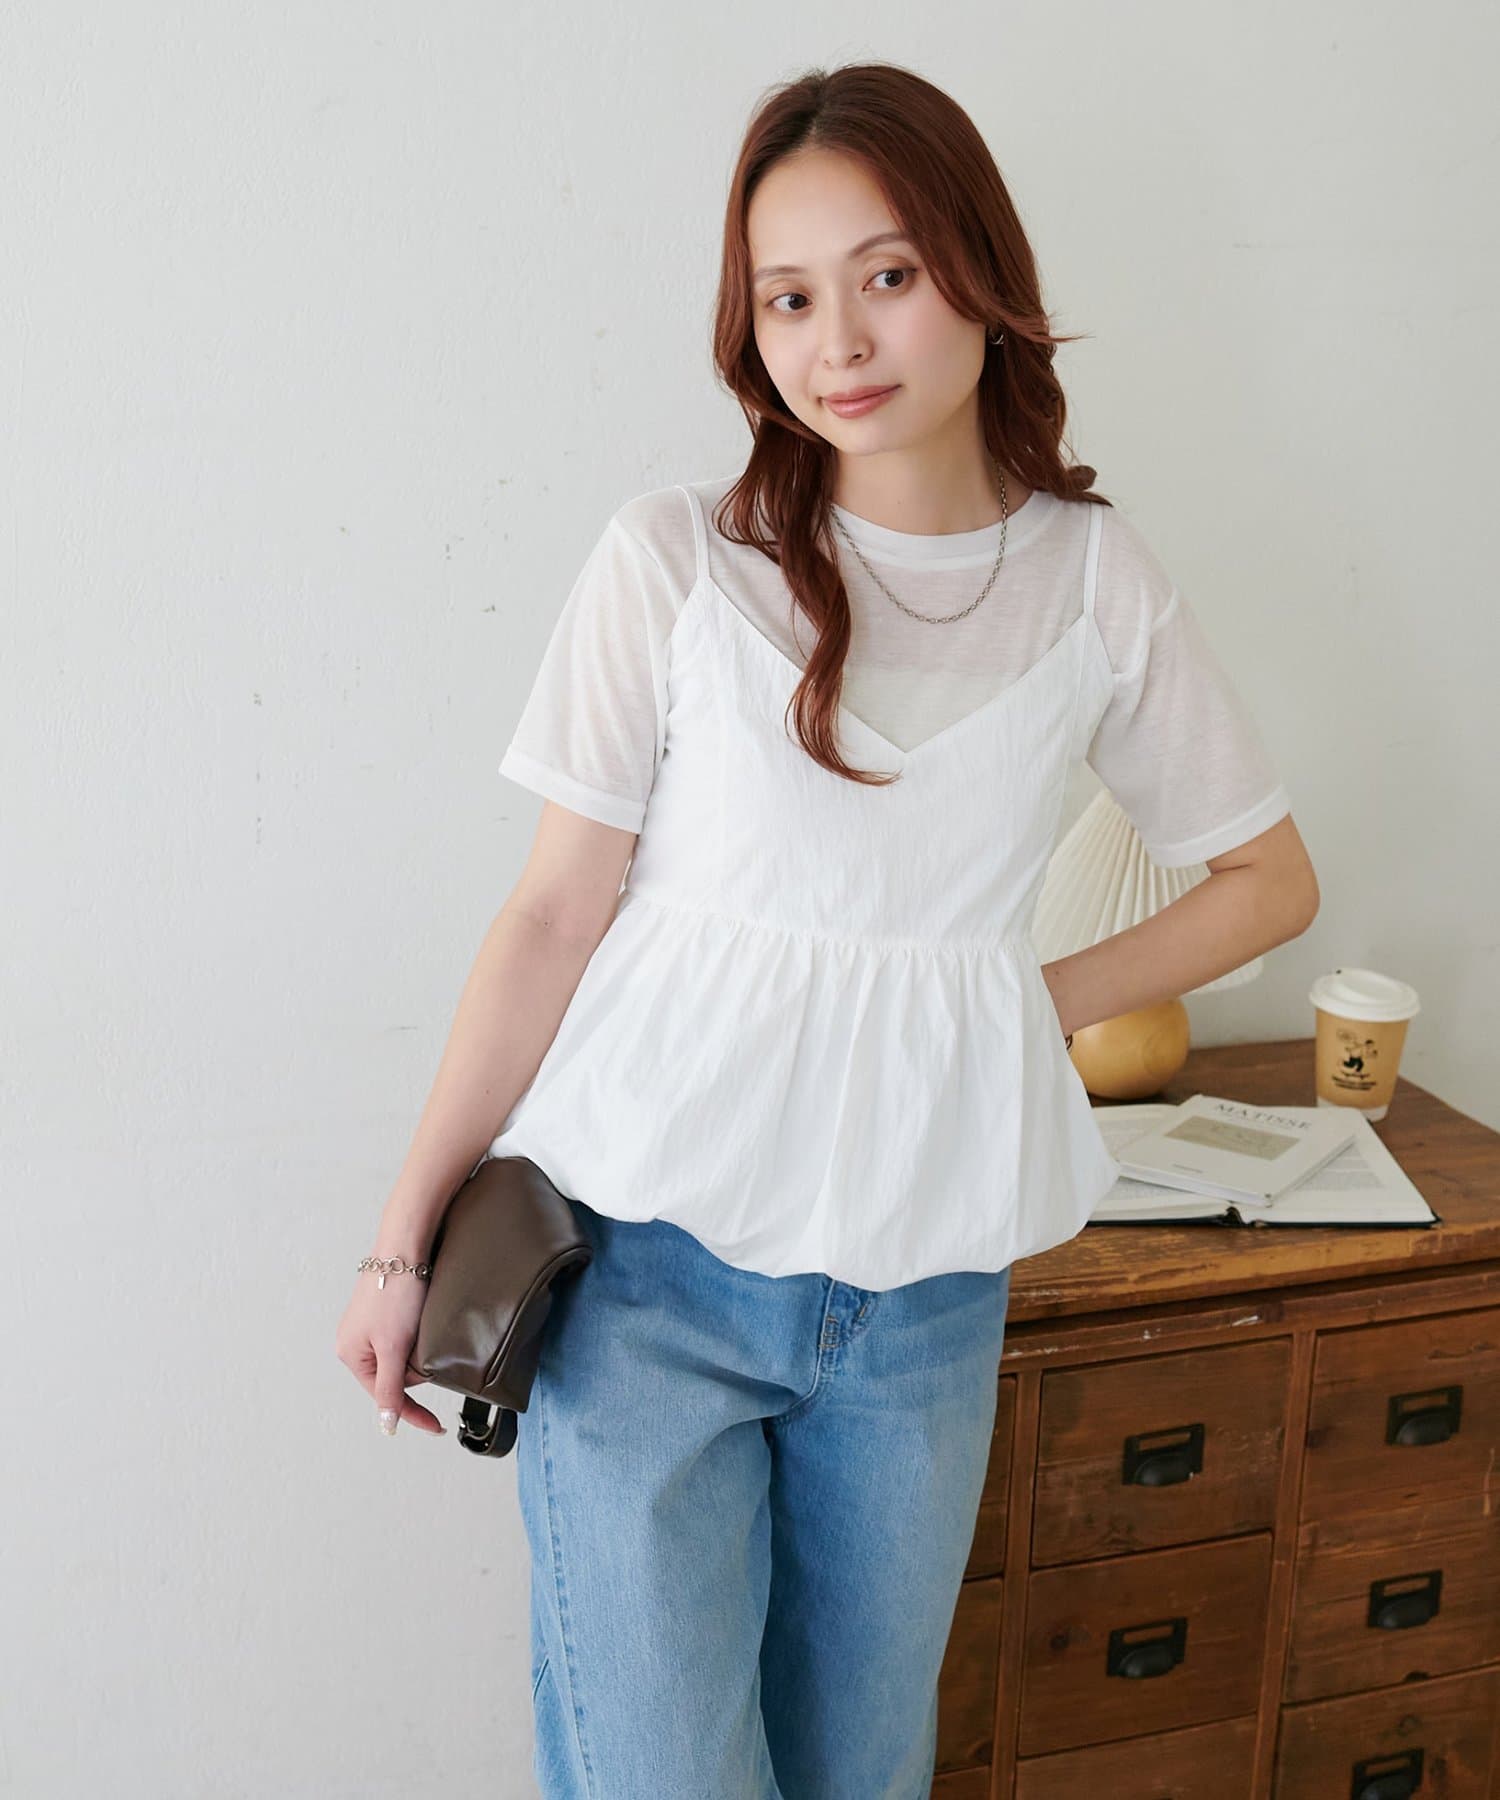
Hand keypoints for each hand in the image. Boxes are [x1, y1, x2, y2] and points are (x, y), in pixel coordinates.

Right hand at [335, 1264, 447, 1436]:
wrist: (405, 1246)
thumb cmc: (396, 1292)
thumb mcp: (393, 1347)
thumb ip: (389, 1389)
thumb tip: (386, 1425)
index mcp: (350, 1354)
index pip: (385, 1396)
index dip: (413, 1412)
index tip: (436, 1427)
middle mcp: (355, 1342)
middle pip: (393, 1377)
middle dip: (416, 1371)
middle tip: (429, 1350)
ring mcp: (369, 1326)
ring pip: (400, 1358)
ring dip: (417, 1353)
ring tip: (425, 1331)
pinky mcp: (384, 1312)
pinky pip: (403, 1339)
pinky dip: (417, 1339)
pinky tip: (424, 1324)